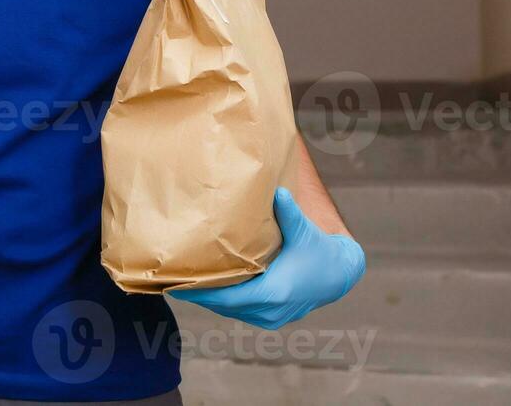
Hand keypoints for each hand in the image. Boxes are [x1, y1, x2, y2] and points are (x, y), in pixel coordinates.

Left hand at [170, 187, 365, 330]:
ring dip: (210, 299)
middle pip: (223, 306)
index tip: (175, 286)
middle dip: (198, 294)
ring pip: (231, 311)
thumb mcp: (304, 231)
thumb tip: (279, 192)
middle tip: (171, 278)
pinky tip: (209, 288)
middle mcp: (271, 310)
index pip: (226, 298)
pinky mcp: (272, 317)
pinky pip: (241, 311)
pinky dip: (224, 302)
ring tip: (184, 282)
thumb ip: (289, 213)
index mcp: (273, 292)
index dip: (199, 294)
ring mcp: (272, 317)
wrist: (338, 273)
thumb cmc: (319, 250)